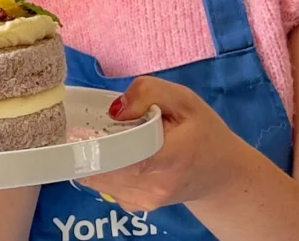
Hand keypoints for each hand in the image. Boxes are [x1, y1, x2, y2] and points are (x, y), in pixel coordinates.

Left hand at [77, 76, 255, 212]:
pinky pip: (103, 186)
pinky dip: (100, 169)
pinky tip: (114, 154)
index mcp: (169, 158)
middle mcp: (154, 186)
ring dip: (91, 157)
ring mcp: (144, 201)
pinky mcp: (136, 206)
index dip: (93, 145)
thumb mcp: (184, 100)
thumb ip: (148, 93)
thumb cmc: (202, 133)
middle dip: (87, 147)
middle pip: (101, 169)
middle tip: (86, 126)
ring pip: (97, 179)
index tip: (77, 129)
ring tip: (104, 138)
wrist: (221, 175)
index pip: (121, 158)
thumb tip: (115, 110)